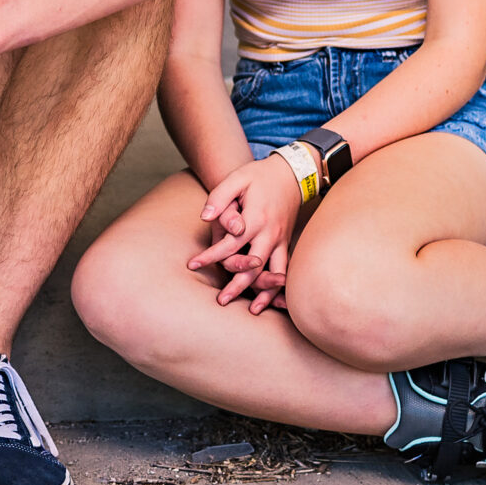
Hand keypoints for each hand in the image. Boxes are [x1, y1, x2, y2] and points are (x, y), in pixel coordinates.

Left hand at [191, 153, 301, 307]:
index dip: (210, 256)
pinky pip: (285, 271)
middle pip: (252, 267)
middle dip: (236, 285)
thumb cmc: (260, 176)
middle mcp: (269, 234)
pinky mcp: (286, 245)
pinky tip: (275, 303)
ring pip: (272, 274)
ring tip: (251, 310)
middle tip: (221, 301)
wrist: (292, 174)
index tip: (192, 265)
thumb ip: (219, 197)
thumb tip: (205, 217)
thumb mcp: (237, 178)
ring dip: (262, 293)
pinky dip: (279, 288)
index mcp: (255, 218)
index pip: (230, 244)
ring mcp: (280, 241)